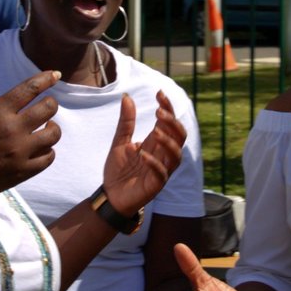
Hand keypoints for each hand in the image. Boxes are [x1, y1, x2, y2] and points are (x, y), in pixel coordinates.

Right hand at [0, 72, 61, 204]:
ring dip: (52, 128)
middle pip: (48, 109)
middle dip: (50, 104)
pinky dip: (48, 151)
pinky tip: (41, 148)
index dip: (46, 78)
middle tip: (46, 107)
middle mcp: (11, 129)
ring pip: (53, 134)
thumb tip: (17, 106)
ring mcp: (18, 152)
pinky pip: (48, 158)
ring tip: (46, 128)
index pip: (29, 89)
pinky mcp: (21, 172)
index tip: (55, 74)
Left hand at [100, 91, 186, 217]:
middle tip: (158, 112)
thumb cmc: (118, 170)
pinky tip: (142, 154)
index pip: (169, 123)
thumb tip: (127, 97)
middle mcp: (163, 155)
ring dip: (168, 142)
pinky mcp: (155, 185)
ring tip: (156, 132)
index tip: (159, 94)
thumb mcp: (119, 142)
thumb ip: (126, 122)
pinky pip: (161, 173)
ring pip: (176, 155)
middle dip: (172, 122)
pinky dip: (154, 163)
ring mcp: (162, 170)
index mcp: (156, 143)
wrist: (110, 196)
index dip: (168, 108)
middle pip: (179, 136)